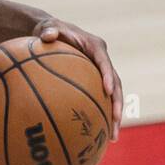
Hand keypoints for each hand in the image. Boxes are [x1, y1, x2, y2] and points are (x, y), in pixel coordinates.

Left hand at [33, 17, 123, 140]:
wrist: (51, 33)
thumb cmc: (49, 30)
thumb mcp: (47, 27)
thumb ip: (48, 30)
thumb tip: (47, 35)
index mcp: (95, 46)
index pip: (104, 62)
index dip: (108, 76)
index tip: (107, 91)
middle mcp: (102, 60)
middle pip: (116, 84)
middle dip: (117, 103)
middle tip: (116, 121)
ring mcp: (100, 72)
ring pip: (112, 96)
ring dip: (114, 116)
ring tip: (113, 137)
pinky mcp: (95, 82)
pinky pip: (100, 100)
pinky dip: (101, 115)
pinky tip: (97, 135)